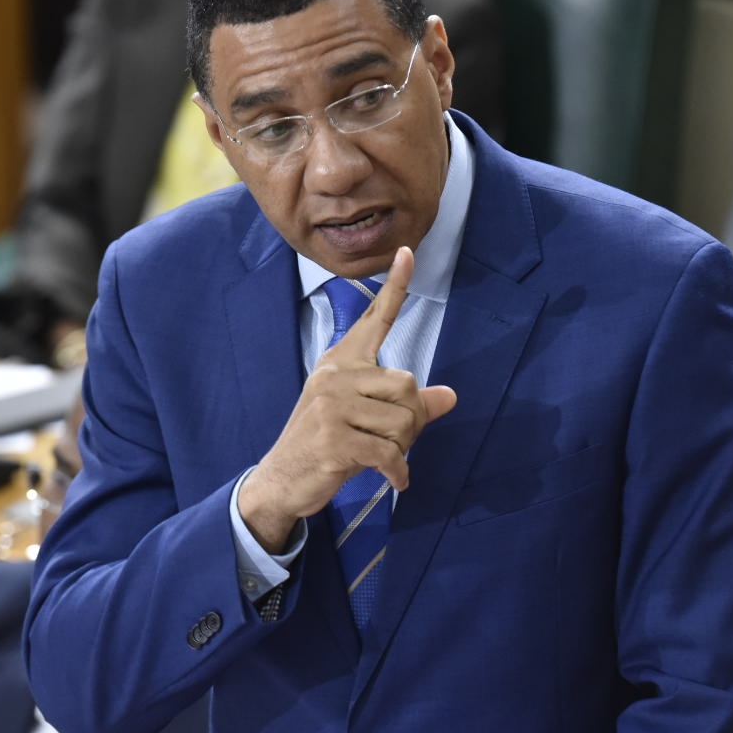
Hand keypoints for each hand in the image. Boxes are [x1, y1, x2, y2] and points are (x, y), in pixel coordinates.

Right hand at [239, 247, 457, 552]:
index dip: (396, 287)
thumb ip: (405, 405)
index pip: (374, 319)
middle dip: (412, 421)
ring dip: (403, 448)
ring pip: (404, 422)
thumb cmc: (327, 444)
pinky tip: (394, 480)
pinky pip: (389, 453)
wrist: (282, 479)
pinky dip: (397, 472)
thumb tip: (449, 396)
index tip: (408, 252)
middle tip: (394, 441)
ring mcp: (331, 407)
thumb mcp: (365, 418)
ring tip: (381, 457)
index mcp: (341, 362)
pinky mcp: (334, 440)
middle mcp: (335, 376)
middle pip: (408, 385)